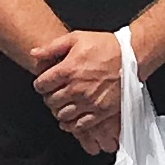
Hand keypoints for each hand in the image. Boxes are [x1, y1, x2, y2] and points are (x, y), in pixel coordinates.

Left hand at [33, 29, 129, 155]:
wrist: (131, 57)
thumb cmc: (104, 46)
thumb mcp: (76, 38)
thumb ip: (52, 47)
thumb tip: (33, 53)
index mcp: (68, 69)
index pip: (42, 85)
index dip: (40, 84)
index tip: (44, 83)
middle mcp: (76, 88)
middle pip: (50, 101)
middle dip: (49, 97)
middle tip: (54, 94)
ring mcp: (89, 101)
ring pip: (62, 115)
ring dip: (59, 111)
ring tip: (63, 104)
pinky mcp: (101, 111)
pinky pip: (80, 125)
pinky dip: (72, 125)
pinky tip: (71, 118)